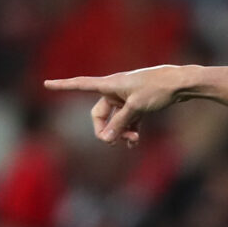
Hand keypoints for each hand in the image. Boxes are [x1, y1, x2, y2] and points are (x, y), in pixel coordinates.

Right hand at [44, 65, 195, 145]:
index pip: (80, 84)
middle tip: (113, 143)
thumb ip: (120, 124)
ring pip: (116, 118)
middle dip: (106, 129)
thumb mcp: (136, 107)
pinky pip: (128, 119)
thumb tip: (105, 139)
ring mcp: (127, 97)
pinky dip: (130, 129)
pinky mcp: (139, 103)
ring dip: (120, 132)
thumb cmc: (157, 89)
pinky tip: (134, 141)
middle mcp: (115, 89)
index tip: (46, 83)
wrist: (181, 83)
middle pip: (100, 113)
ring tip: (132, 142)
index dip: (63, 85)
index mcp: (110, 84)